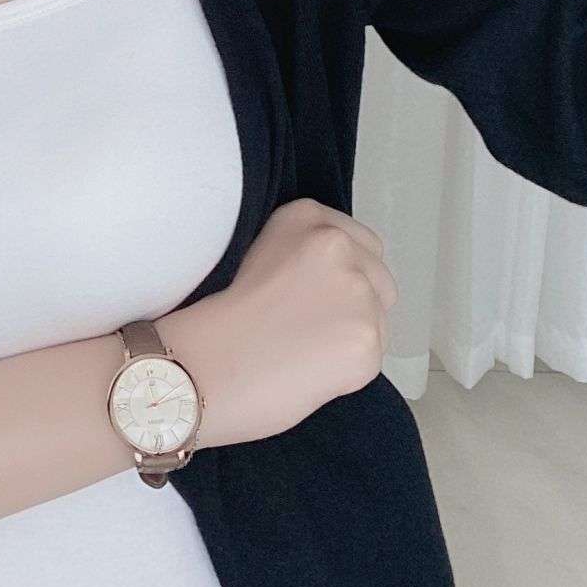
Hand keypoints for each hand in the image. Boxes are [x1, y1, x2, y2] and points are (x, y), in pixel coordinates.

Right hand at [172, 198, 398, 447]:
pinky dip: (351, 366)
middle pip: (379, 276)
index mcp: (307, 215)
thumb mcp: (263, 251)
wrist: (207, 365)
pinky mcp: (368, 339)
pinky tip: (315, 371)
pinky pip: (374, 354)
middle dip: (357, 300)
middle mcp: (338, 245)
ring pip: (379, 317)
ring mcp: (357, 292)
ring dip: (354, 332)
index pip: (360, 241)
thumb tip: (342, 278)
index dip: (343, 272)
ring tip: (310, 350)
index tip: (316, 295)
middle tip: (314, 325)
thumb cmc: (222, 314)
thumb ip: (306, 252)